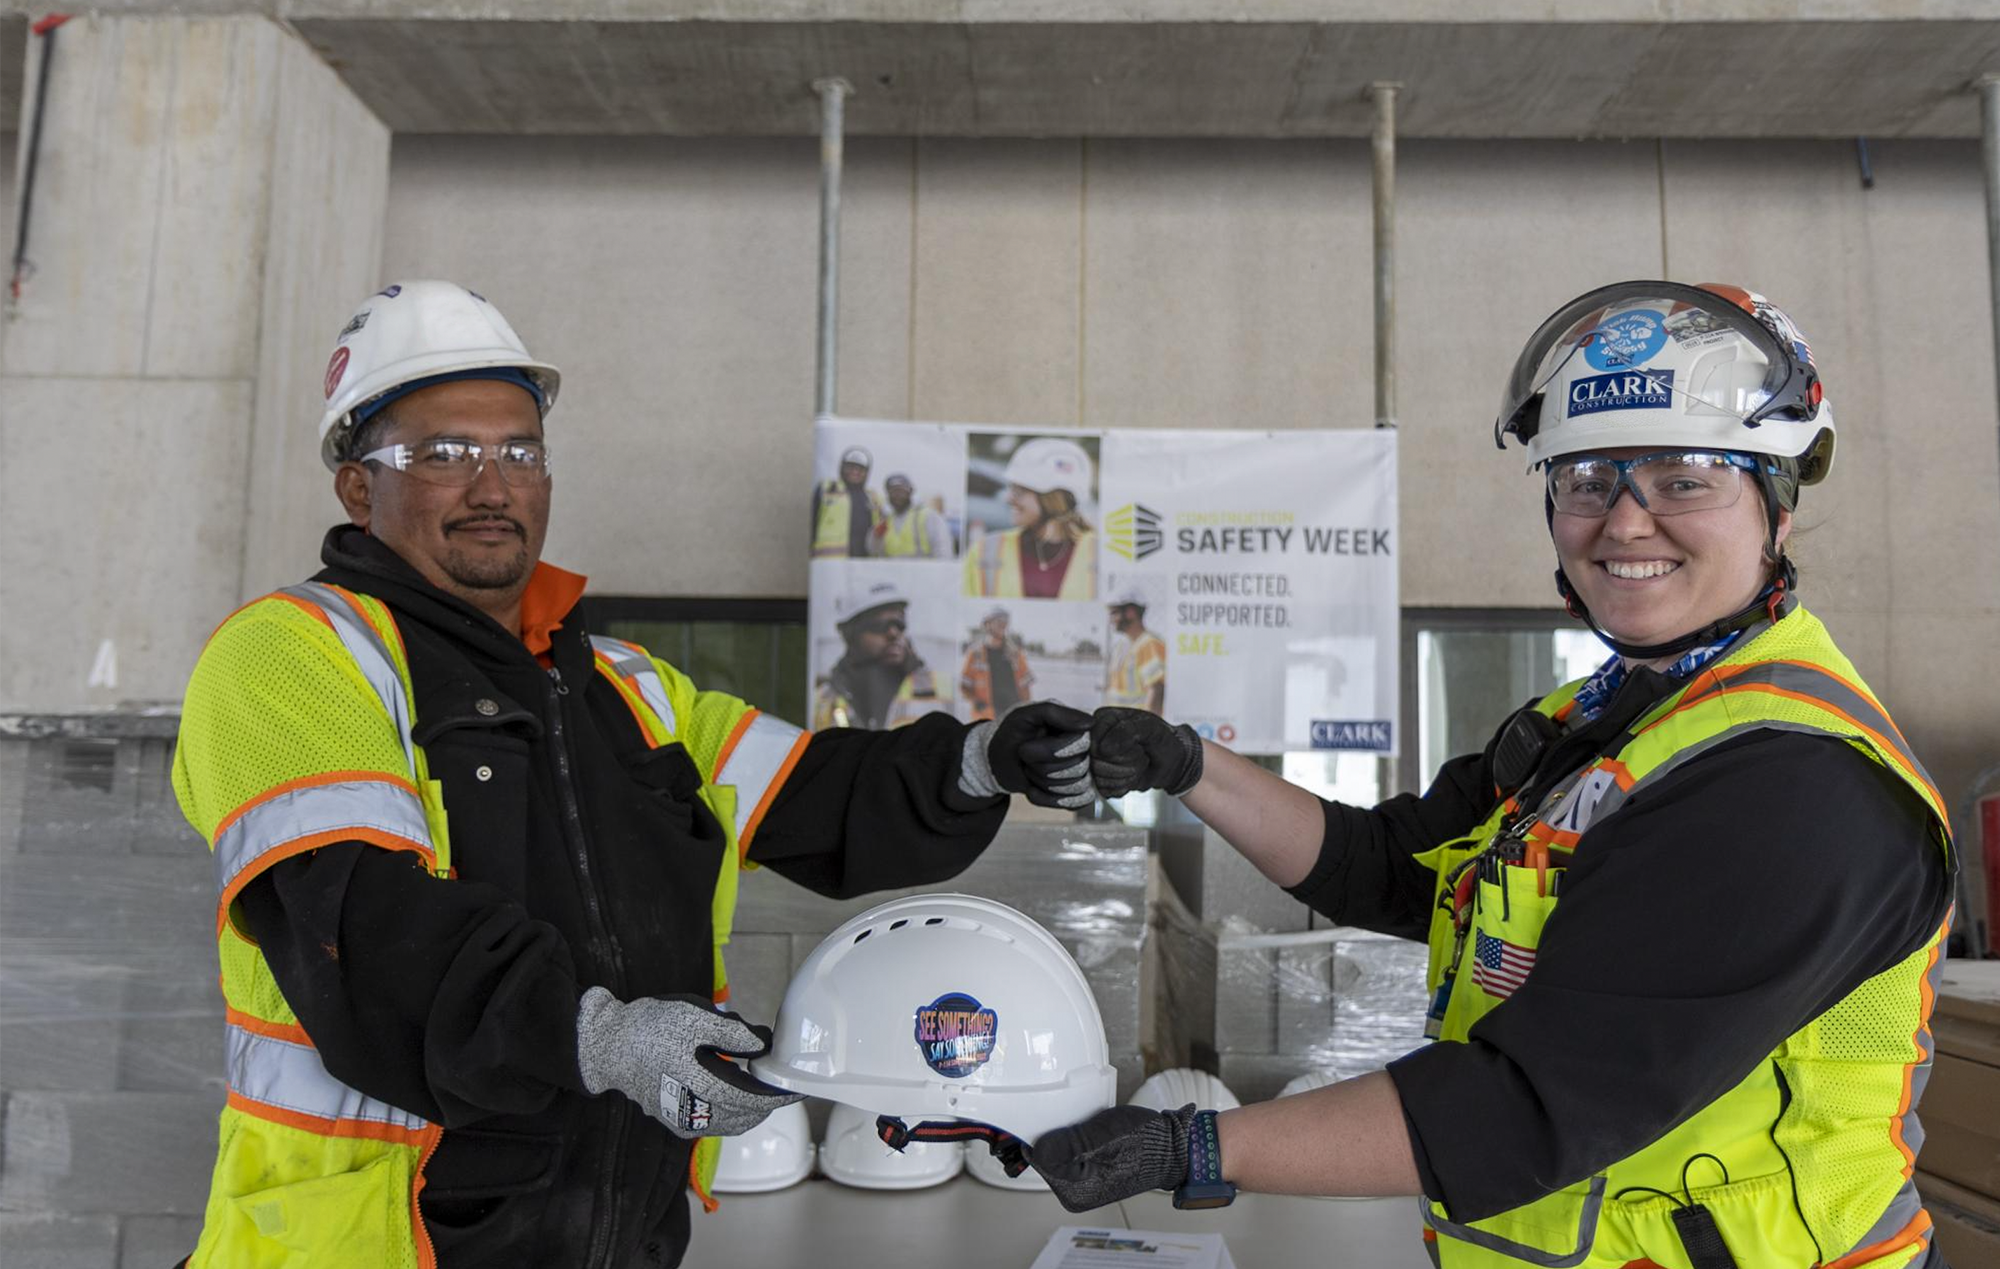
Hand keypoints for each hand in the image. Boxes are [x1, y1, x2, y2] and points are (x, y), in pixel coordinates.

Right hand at [575, 987, 802, 1137]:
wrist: (608, 1046)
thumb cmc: (649, 1028)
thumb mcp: (694, 1018)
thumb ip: (733, 1033)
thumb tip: (764, 1044)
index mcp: (702, 1086)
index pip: (754, 1099)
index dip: (780, 1095)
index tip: (799, 1087)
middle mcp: (694, 1113)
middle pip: (745, 1115)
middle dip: (766, 1100)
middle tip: (776, 1079)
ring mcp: (682, 1120)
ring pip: (731, 1122)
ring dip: (749, 1107)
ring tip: (755, 1081)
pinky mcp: (674, 1120)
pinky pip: (714, 1122)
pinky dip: (730, 1109)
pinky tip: (730, 1086)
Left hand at [957, 701, 1095, 807]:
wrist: (998, 759)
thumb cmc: (1012, 733)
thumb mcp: (1026, 715)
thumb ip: (1057, 713)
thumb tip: (1090, 723)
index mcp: (1077, 727)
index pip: (1081, 743)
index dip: (1052, 751)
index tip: (1025, 748)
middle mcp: (1085, 749)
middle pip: (1077, 768)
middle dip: (1042, 767)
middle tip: (1026, 758)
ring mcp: (1082, 773)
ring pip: (1074, 787)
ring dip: (1042, 782)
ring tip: (1030, 770)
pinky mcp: (1075, 794)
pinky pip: (1073, 803)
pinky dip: (1045, 799)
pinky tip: (1031, 789)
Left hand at [1031, 1104, 1195, 1212]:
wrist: (1173, 1146)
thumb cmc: (1144, 1142)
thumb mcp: (1102, 1137)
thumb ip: (1067, 1146)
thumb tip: (1037, 1152)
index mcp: (1075, 1193)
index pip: (1039, 1159)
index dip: (1042, 1135)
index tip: (1050, 1118)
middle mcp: (1076, 1194)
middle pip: (1047, 1155)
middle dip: (1056, 1134)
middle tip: (1080, 1121)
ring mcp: (1083, 1183)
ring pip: (1058, 1150)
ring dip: (1067, 1133)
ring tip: (1091, 1124)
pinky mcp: (1091, 1171)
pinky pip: (1071, 1150)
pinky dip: (1077, 1136)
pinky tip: (1093, 1129)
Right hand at [1091, 707, 1203, 797]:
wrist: (1174, 762)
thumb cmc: (1163, 739)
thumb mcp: (1149, 728)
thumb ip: (1126, 731)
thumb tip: (1103, 748)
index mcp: (1103, 719)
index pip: (1094, 739)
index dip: (1116, 747)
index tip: (1136, 743)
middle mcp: (1096, 739)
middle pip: (1095, 760)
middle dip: (1124, 762)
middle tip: (1141, 755)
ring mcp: (1098, 760)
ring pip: (1099, 777)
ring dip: (1126, 775)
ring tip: (1139, 765)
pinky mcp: (1102, 779)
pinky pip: (1103, 790)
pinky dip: (1123, 786)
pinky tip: (1134, 777)